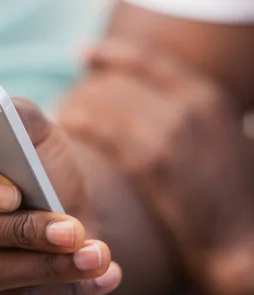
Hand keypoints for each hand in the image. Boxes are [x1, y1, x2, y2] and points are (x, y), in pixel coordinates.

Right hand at [0, 99, 120, 294]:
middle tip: (73, 231)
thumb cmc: (34, 166)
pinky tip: (100, 278)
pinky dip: (59, 293)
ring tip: (97, 256)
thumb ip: (17, 115)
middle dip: (21, 233)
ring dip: (47, 268)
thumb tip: (6, 112)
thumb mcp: (31, 132)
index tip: (13, 194)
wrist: (52, 211)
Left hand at [59, 39, 253, 294]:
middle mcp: (187, 106)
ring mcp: (171, 132)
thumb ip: (193, 113)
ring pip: (105, 103)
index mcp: (205, 95)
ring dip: (76, 106)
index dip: (109, 53)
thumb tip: (159, 102)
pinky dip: (80, 127)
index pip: (146, 59)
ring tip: (59, 116)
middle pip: (118, 81)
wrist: (245, 241)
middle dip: (85, 88)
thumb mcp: (224, 137)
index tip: (83, 52)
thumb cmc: (233, 194)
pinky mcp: (153, 163)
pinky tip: (66, 134)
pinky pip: (103, 132)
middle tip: (65, 99)